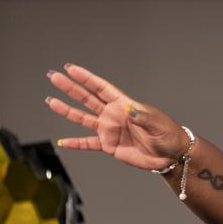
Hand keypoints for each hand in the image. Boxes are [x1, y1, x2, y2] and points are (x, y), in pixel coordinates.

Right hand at [44, 64, 186, 170]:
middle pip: (87, 99)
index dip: (86, 78)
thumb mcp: (156, 123)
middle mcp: (113, 115)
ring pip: (83, 118)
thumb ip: (142, 116)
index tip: (70, 68)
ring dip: (67, 110)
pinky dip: (76, 143)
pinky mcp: (110, 146)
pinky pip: (88, 143)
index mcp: (124, 105)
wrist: (170, 155)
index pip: (101, 88)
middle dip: (70, 88)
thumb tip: (129, 109)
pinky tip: (63, 141)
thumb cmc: (167, 135)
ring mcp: (110, 130)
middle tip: (53, 77)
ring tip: (52, 102)